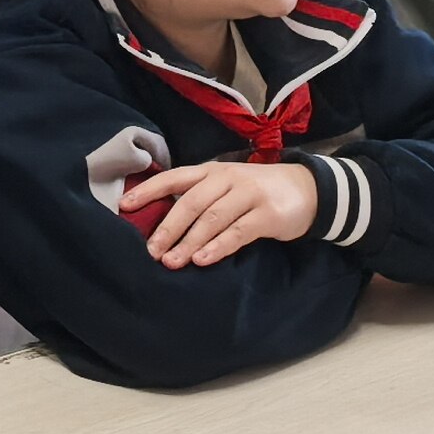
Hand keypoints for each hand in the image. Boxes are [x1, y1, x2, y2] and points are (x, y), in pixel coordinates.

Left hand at [120, 156, 319, 266]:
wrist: (309, 189)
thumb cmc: (257, 191)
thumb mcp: (227, 186)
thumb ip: (200, 197)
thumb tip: (161, 221)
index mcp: (212, 171)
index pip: (175, 177)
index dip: (149, 190)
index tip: (124, 206)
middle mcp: (228, 179)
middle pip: (191, 202)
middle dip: (168, 227)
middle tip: (150, 251)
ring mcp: (249, 195)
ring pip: (212, 219)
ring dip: (189, 242)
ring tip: (171, 262)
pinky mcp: (268, 215)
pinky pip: (238, 232)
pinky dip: (218, 247)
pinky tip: (202, 260)